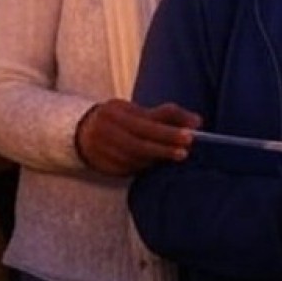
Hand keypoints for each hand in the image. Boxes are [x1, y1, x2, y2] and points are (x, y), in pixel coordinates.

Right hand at [74, 100, 198, 176]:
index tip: (190, 136)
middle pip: (138, 144)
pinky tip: (153, 163)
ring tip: (173, 156)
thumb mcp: (137, 111)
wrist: (83, 132)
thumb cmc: (120, 119)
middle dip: (164, 148)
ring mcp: (101, 150)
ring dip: (155, 159)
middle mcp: (104, 131)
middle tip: (184, 152)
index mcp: (113, 113)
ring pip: (134, 159)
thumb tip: (198, 122)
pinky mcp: (102, 165)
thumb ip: (167, 115)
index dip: (168, 131)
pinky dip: (143, 166)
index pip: (145, 124)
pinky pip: (128, 169)